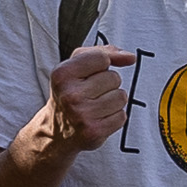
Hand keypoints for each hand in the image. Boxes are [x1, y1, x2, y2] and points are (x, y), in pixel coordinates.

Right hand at [29, 43, 132, 160]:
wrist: (56, 133)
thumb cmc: (70, 93)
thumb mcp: (76, 67)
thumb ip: (103, 53)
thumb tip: (130, 57)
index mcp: (62, 74)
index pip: (101, 58)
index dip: (104, 64)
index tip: (94, 73)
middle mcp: (70, 94)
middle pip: (114, 77)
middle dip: (107, 85)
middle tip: (90, 94)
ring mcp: (81, 114)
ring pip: (121, 97)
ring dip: (113, 101)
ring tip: (95, 107)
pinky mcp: (93, 131)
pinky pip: (122, 116)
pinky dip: (114, 117)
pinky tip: (98, 119)